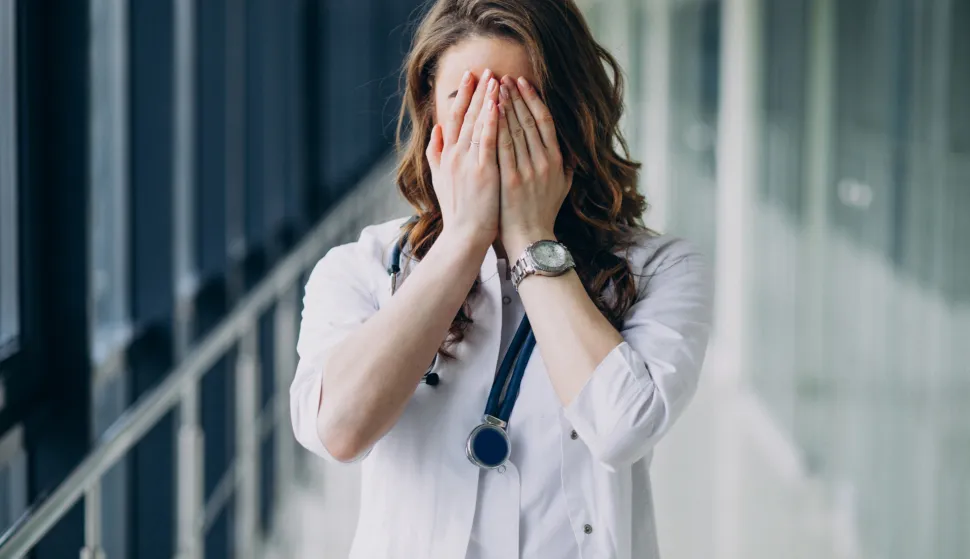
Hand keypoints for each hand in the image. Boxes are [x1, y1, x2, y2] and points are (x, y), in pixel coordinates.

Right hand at [427, 69, 501, 247]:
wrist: (464, 236)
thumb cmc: (458, 211)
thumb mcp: (440, 180)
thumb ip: (435, 153)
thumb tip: (436, 129)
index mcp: (447, 155)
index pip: (455, 118)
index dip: (463, 96)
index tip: (470, 77)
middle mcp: (455, 154)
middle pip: (466, 115)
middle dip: (476, 91)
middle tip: (485, 69)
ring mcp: (468, 161)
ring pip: (478, 123)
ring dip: (486, 99)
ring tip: (495, 78)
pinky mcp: (483, 170)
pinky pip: (488, 138)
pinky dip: (492, 119)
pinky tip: (498, 103)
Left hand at [496, 76, 573, 258]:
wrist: (530, 238)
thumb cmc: (544, 213)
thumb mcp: (563, 186)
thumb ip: (566, 164)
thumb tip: (569, 146)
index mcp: (556, 160)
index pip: (544, 121)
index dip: (533, 99)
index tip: (524, 83)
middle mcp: (543, 161)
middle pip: (527, 120)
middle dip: (515, 96)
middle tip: (503, 77)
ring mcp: (526, 169)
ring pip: (513, 129)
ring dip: (503, 106)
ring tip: (493, 87)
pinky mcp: (509, 179)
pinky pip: (501, 146)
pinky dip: (494, 127)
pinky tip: (487, 112)